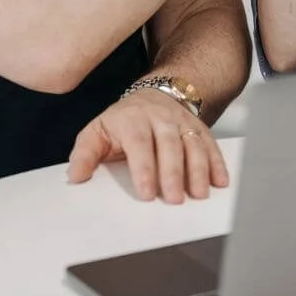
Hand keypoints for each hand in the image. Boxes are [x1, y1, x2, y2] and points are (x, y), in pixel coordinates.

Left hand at [66, 89, 228, 202]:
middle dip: (173, 172)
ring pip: (193, 143)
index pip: (139, 142)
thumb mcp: (97, 131)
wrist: (151, 96)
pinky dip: (217, 162)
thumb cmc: (122, 122)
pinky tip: (220, 182)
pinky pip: (210, 143)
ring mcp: (181, 121)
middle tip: (174, 199)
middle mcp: (159, 117)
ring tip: (199, 194)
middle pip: (169, 144)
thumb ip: (85, 154)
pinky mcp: (198, 127)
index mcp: (131, 119)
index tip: (146, 192)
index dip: (143, 167)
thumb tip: (76, 176)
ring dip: (198, 169)